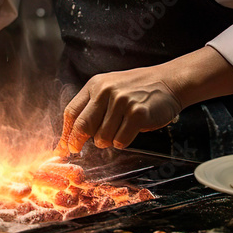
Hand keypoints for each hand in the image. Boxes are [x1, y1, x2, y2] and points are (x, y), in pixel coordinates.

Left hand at [55, 66, 182, 155]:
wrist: (168, 82)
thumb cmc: (138, 89)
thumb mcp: (110, 88)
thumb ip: (93, 106)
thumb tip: (73, 135)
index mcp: (95, 85)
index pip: (72, 112)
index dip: (66, 133)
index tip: (63, 147)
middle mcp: (106, 91)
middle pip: (83, 126)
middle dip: (78, 142)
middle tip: (78, 150)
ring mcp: (121, 101)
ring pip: (102, 138)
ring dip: (108, 141)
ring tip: (119, 129)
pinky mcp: (137, 113)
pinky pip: (120, 141)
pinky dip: (124, 141)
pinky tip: (131, 130)